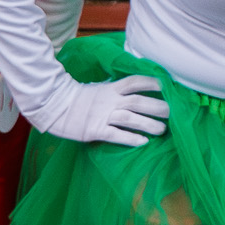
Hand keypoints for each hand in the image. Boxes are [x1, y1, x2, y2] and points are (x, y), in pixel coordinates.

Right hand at [33, 73, 168, 146]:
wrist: (52, 106)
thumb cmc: (76, 98)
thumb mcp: (97, 88)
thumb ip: (113, 88)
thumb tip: (131, 87)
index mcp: (109, 88)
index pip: (134, 81)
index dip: (151, 82)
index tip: (166, 86)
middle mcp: (109, 100)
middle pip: (138, 101)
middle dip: (157, 106)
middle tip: (172, 113)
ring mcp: (102, 115)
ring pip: (130, 118)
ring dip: (148, 124)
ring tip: (162, 130)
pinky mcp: (94, 130)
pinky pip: (115, 135)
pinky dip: (130, 138)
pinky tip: (143, 142)